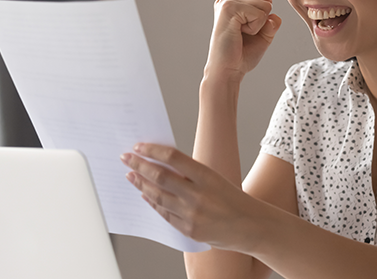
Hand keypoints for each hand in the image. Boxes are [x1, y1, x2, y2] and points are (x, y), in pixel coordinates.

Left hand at [121, 143, 268, 251]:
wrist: (251, 226)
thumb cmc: (232, 198)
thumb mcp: (215, 179)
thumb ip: (190, 174)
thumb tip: (161, 164)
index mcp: (207, 176)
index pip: (173, 158)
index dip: (152, 151)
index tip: (139, 147)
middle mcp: (198, 195)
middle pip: (160, 177)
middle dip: (139, 166)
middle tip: (125, 158)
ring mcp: (192, 215)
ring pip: (158, 197)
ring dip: (141, 185)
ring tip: (130, 176)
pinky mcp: (189, 230)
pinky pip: (165, 214)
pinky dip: (153, 203)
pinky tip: (145, 195)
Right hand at [205, 0, 281, 81]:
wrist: (227, 70)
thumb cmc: (241, 56)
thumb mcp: (263, 36)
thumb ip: (272, 23)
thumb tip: (273, 16)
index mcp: (233, 4)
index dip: (263, 19)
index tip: (246, 33)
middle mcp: (228, 1)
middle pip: (266, 1)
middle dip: (262, 22)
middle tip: (243, 35)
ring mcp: (227, 3)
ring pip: (264, 6)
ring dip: (258, 26)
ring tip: (240, 35)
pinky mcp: (229, 8)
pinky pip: (259, 15)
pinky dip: (255, 28)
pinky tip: (238, 34)